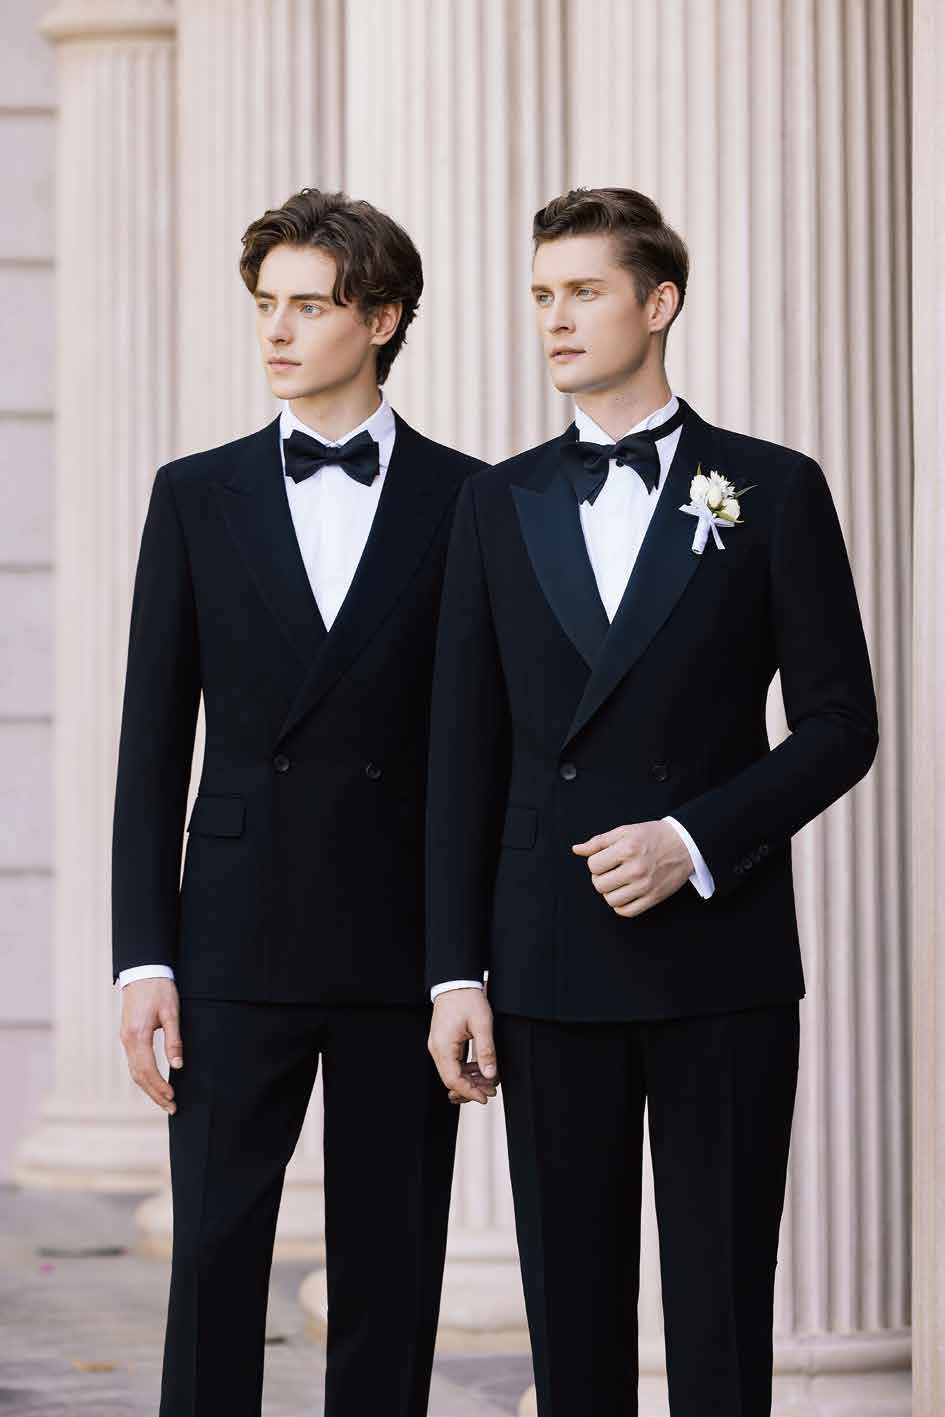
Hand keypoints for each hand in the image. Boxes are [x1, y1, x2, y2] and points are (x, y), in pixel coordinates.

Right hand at [119, 978, 182, 1114]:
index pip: (148, 1070)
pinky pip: (133, 1063)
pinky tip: (154, 1083)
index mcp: (138, 1035)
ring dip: (148, 1088)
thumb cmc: (160, 990)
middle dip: (154, 1094)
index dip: (160, 1086)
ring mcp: (125, 1039)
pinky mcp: (127, 1036)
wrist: (143, 972)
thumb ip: (174, 1040)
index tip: (173, 1098)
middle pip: (139, 1076)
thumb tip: (178, 1065)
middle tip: (171, 1108)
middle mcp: (128, 1040)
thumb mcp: (172, 1013)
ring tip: (164, 1101)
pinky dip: (143, 1077)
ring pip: (134, 1071)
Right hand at [428, 988, 497, 1103]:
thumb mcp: (482, 1024)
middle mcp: (437, 1049)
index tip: (485, 1097)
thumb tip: (490, 1075)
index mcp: (443, 1046)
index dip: (469, 1092)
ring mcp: (438, 1046)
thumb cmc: (467, 998)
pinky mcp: (443, 1042)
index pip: (453, 1079)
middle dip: (471, 1087)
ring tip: (489, 1080)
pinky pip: (452, 1062)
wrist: (455, 981)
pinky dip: (465, 1069)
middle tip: (491, 1090)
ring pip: (452, 1072)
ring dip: (470, 1079)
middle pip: (451, 1079)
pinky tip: (479, 1068)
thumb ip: (486, 1051)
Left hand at [572, 819, 692, 917]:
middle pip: (599, 884)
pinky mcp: (654, 897)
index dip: (596, 863)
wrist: (685, 844)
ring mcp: (645, 885)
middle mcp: (635, 868)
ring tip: (618, 882)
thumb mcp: (625, 831)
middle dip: (601, 878)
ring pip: (611, 900)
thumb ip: (598, 841)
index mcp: (627, 848)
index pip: (593, 865)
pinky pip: (626, 911)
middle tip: (611, 871)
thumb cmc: (653, 836)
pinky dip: (620, 905)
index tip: (606, 859)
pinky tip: (625, 893)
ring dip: (610, 892)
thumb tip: (576, 850)